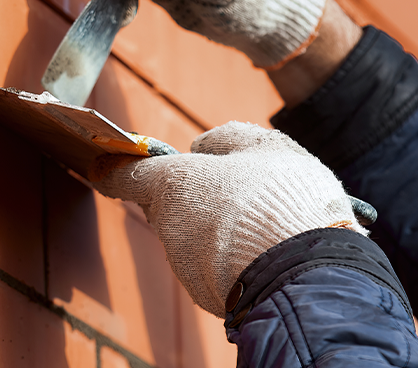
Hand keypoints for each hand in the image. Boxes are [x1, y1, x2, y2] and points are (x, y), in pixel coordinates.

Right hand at [93, 121, 365, 316]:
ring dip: (225, 234)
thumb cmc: (235, 216)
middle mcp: (294, 178)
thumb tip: (103, 167)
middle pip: (237, 183)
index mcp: (264, 144)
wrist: (295, 279)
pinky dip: (247, 262)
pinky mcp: (314, 263)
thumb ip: (136, 175)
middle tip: (175, 219)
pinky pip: (270, 255)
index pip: (220, 138)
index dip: (188, 154)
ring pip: (254, 221)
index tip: (165, 172)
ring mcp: (309, 221)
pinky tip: (232, 277)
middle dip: (204, 200)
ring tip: (203, 255)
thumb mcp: (170, 187)